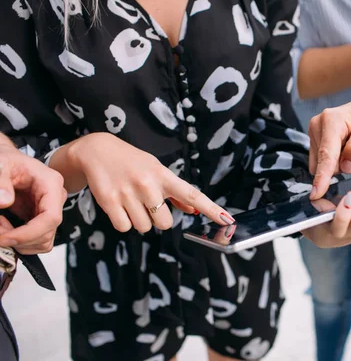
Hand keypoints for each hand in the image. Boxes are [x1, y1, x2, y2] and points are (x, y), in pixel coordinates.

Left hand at [0, 144, 66, 253]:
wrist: (8, 161)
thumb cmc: (7, 160)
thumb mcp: (0, 164)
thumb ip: (0, 181)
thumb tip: (4, 201)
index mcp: (51, 184)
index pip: (51, 218)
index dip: (28, 234)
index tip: (4, 238)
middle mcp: (55, 198)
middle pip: (47, 233)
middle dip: (18, 238)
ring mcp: (50, 210)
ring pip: (44, 241)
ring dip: (19, 242)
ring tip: (0, 228)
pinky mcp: (42, 218)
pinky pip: (37, 240)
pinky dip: (20, 242)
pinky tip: (6, 229)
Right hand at [68, 133, 233, 232]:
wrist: (96, 150)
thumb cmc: (132, 163)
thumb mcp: (156, 170)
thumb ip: (175, 192)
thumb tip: (193, 208)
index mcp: (163, 175)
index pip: (192, 194)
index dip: (211, 209)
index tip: (227, 219)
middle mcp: (148, 184)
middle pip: (165, 223)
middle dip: (157, 218)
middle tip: (147, 203)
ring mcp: (128, 193)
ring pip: (144, 227)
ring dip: (139, 220)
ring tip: (131, 201)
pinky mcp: (108, 201)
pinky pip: (124, 227)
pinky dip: (123, 222)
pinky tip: (119, 206)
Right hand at [308, 94, 350, 198]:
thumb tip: (345, 167)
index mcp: (331, 120)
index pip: (326, 154)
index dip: (322, 176)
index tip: (316, 194)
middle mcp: (318, 124)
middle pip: (321, 161)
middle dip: (336, 167)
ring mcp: (315, 131)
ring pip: (319, 162)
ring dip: (335, 164)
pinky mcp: (316, 138)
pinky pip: (321, 159)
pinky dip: (333, 162)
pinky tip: (344, 152)